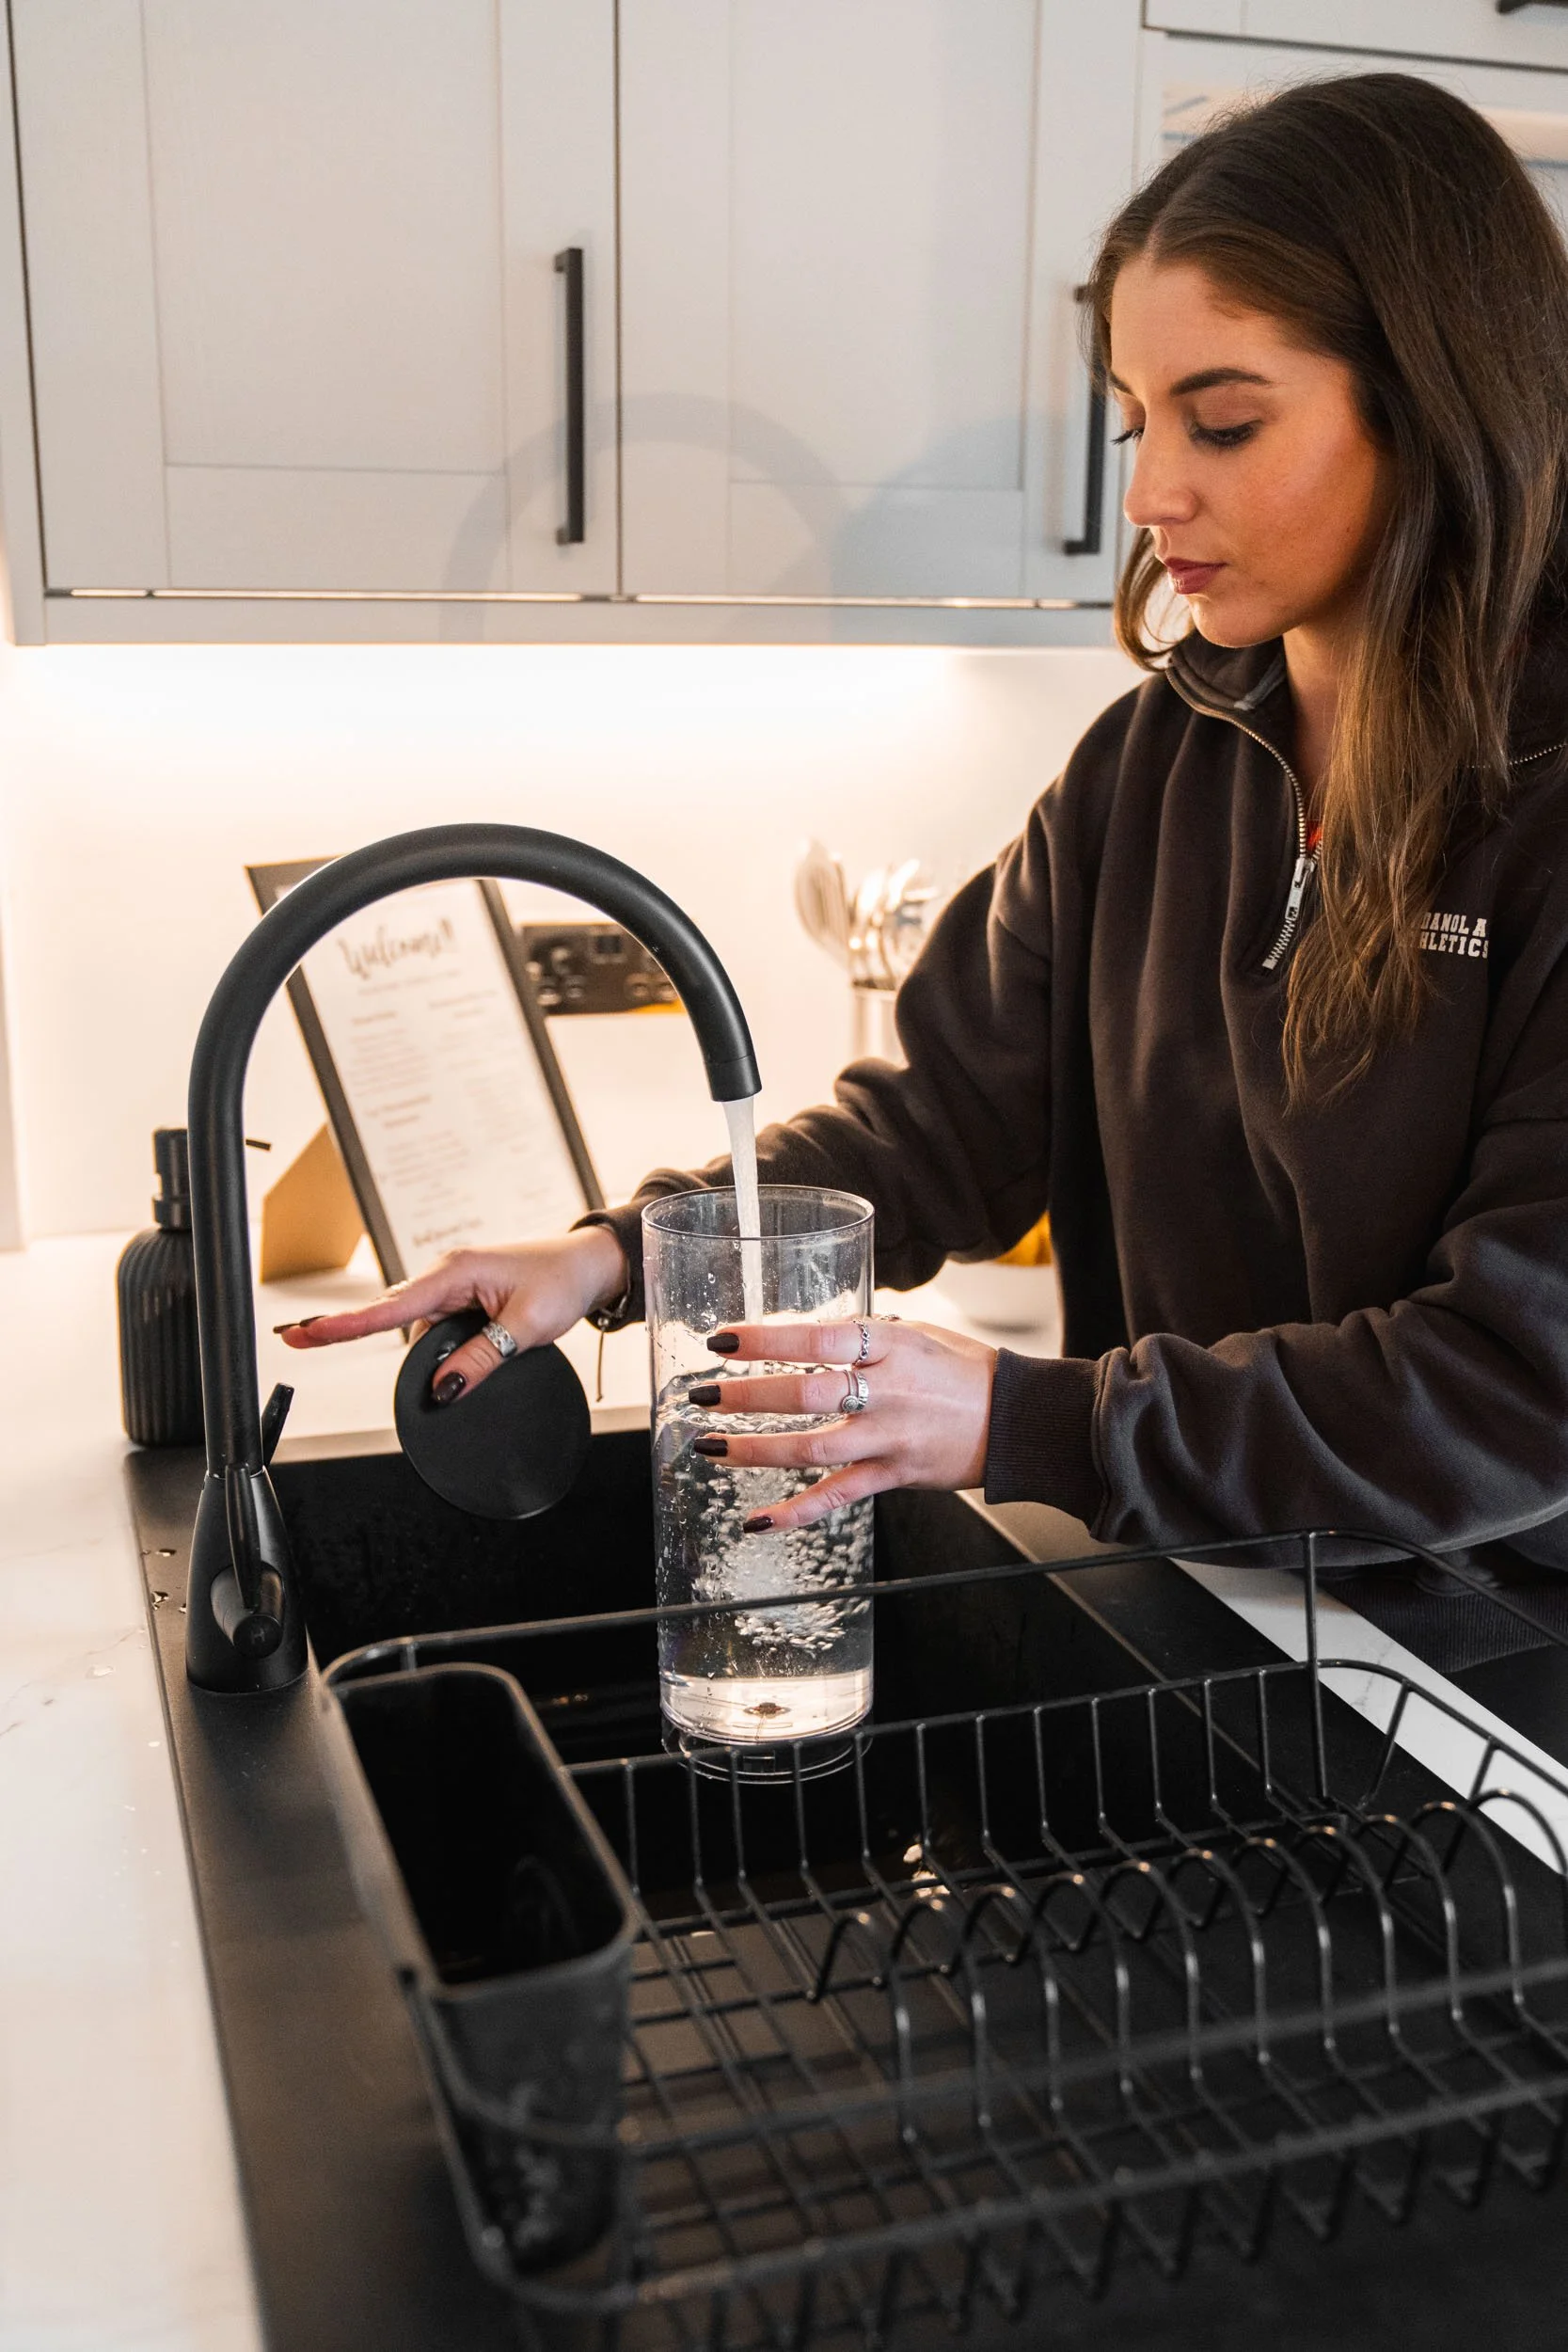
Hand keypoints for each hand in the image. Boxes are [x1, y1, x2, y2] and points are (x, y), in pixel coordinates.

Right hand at [273, 1227, 628, 1403]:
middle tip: (300, 1340)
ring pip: (416, 1327)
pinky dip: (437, 1345)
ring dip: (423, 1349)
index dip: (343, 1325)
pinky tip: (454, 1359)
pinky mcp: (463, 1297)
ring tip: (457, 1345)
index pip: (388, 1306)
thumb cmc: (561, 1282)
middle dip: (362, 1335)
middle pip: (393, 1318)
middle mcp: (445, 1274)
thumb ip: (480, 1360)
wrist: (588, 1264)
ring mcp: (452, 1286)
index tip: (303, 1334)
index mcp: (454, 1272)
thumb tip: (442, 1391)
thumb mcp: (525, 1328)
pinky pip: (435, 1326)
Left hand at [691, 1315, 996, 1532]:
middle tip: (702, 1395)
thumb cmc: (968, 1370)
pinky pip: (838, 1497)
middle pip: (807, 1395)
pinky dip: (796, 1512)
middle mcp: (888, 1392)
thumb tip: (808, 1336)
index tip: (723, 1341)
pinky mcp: (896, 1475)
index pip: (817, 1341)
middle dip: (747, 1396)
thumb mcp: (918, 1334)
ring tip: (711, 1448)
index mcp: (891, 1347)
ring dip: (756, 1451)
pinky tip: (759, 1521)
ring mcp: (890, 1438)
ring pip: (813, 1449)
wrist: (1019, 1418)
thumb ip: (864, 1337)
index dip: (766, 1341)